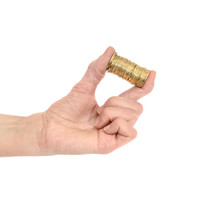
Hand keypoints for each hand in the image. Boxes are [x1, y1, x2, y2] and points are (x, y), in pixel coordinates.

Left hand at [38, 47, 155, 154]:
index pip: (134, 96)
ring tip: (95, 121)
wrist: (51, 127)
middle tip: (100, 108)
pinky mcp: (113, 145)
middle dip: (118, 101)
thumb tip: (111, 50)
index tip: (151, 73)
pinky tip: (101, 130)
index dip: (144, 85)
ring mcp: (115, 134)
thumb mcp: (84, 86)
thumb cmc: (65, 109)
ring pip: (133, 115)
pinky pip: (131, 131)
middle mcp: (116, 121)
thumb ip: (97, 69)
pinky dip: (116, 124)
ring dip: (112, 112)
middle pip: (138, 106)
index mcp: (111, 108)